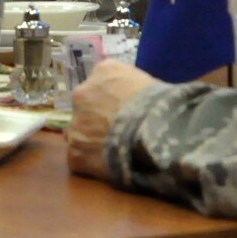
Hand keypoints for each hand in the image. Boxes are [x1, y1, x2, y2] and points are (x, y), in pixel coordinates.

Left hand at [67, 60, 159, 179]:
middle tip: (117, 131)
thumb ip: (135, 88)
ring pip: (78, 133)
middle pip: (85, 107)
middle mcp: (83, 93)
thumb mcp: (152, 84)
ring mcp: (76, 123)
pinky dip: (91, 163)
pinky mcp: (75, 152)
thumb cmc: (162, 105)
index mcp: (105, 71)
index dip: (112, 99)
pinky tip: (108, 166)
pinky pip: (79, 158)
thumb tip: (137, 99)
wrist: (154, 133)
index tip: (124, 109)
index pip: (102, 81)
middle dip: (97, 118)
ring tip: (111, 151)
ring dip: (90, 140)